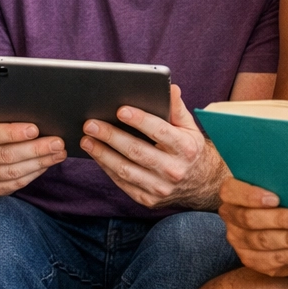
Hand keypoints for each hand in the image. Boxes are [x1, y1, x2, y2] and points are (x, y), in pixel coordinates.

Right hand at [0, 102, 65, 194]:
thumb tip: (6, 104)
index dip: (13, 133)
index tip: (35, 129)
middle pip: (4, 155)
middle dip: (34, 149)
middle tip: (57, 143)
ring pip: (12, 172)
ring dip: (39, 163)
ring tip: (58, 153)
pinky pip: (15, 183)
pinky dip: (34, 174)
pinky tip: (46, 164)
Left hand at [78, 85, 227, 209]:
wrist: (200, 184)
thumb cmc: (189, 149)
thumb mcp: (189, 127)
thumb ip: (177, 108)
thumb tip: (171, 88)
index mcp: (186, 149)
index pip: (160, 132)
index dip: (140, 120)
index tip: (120, 110)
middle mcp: (174, 170)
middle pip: (137, 152)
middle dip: (111, 136)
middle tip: (91, 124)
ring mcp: (160, 188)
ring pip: (125, 170)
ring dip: (102, 154)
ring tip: (86, 139)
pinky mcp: (148, 200)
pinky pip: (122, 183)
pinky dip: (106, 168)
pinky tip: (96, 154)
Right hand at [219, 176, 287, 277]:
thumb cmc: (285, 202)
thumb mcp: (281, 191)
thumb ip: (283, 186)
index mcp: (233, 195)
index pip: (230, 191)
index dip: (250, 195)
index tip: (275, 199)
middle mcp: (232, 217)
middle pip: (249, 219)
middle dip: (277, 220)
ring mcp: (239, 241)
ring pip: (261, 241)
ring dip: (287, 239)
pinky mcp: (251, 260)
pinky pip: (271, 259)